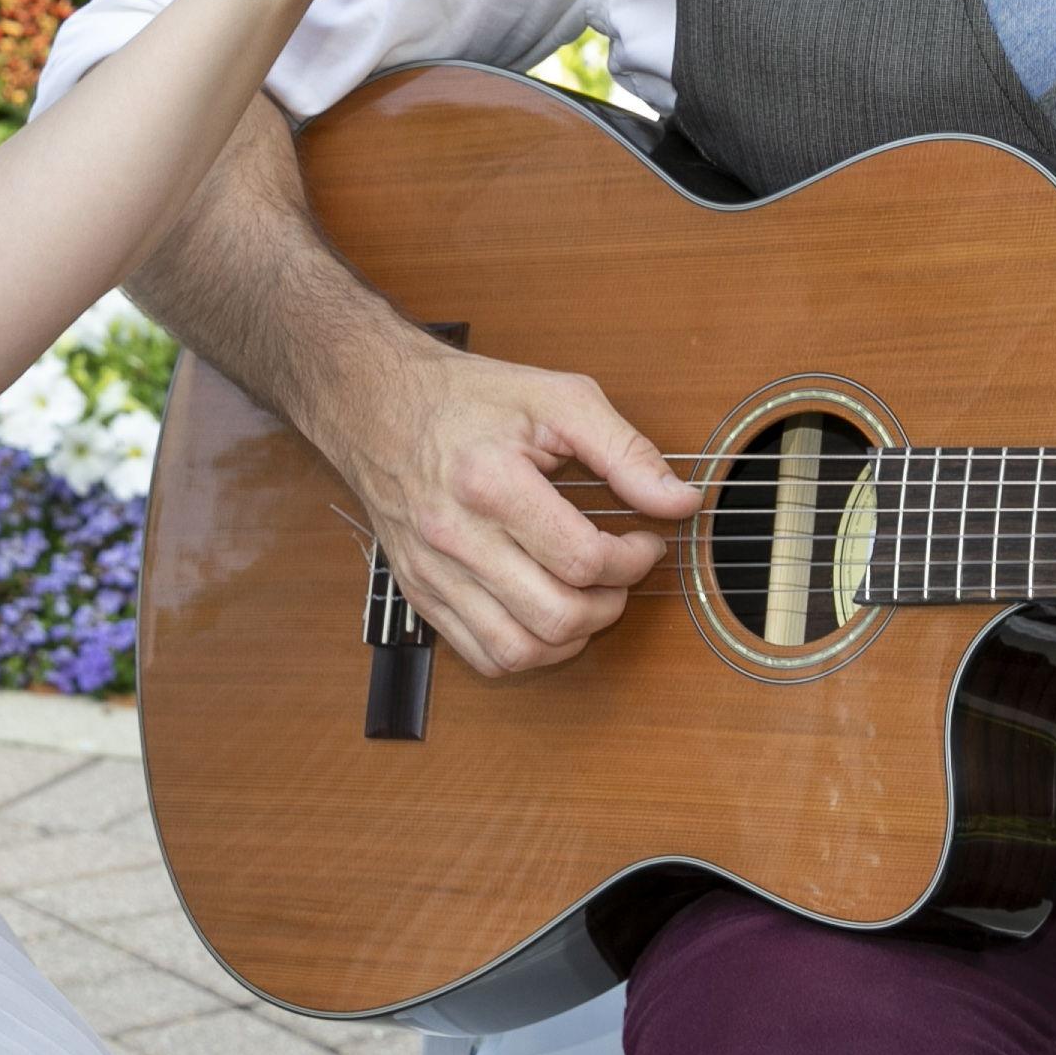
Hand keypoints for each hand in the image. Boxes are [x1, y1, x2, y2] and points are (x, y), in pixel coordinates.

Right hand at [319, 332, 697, 677]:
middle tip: (620, 574)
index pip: (583, 559)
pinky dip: (526, 651)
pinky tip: (544, 614)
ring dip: (571, 638)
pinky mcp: (419, 592)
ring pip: (518, 652)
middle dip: (610, 605)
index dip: (633, 560)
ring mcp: (432, 571)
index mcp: (490, 483)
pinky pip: (481, 656)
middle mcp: (455, 537)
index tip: (644, 540)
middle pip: (556, 616)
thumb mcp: (557, 400)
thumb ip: (625, 451)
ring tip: (587, 600)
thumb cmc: (467, 398)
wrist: (375, 404)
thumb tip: (680, 501)